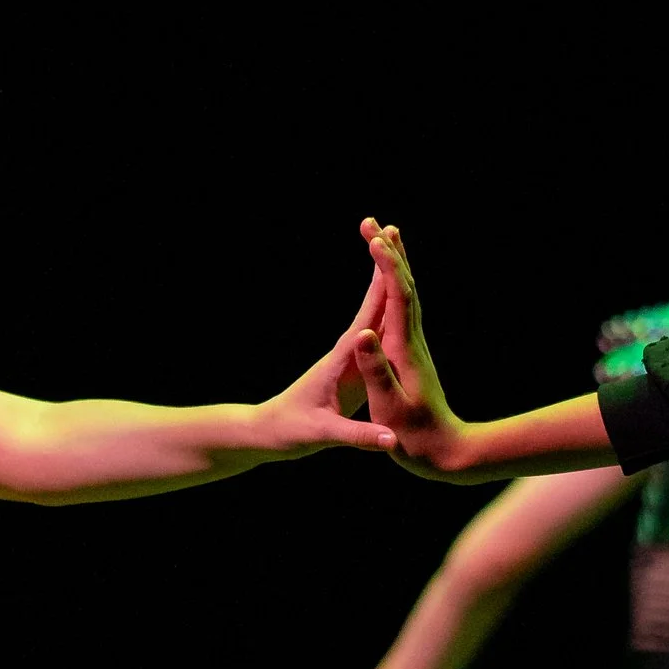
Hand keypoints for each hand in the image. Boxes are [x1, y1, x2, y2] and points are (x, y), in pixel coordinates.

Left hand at [246, 265, 399, 460]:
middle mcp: (348, 348)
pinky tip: (399, 297)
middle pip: (371, 300)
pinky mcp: (355, 364)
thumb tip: (391, 440)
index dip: (379, 285)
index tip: (388, 253)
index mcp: (344, 359)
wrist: (270, 432)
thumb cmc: (293, 432)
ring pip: (376, 310)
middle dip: (382, 266)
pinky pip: (379, 330)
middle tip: (390, 228)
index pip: (368, 316)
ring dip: (386, 279)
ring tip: (395, 248)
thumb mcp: (325, 436)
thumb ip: (358, 437)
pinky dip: (390, 308)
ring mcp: (351, 354)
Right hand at [348, 219, 474, 478]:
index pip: (398, 297)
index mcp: (404, 351)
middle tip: (372, 222)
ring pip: (406, 294)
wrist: (450, 453)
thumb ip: (377, 370)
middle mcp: (413, 342)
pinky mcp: (411, 356)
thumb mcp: (390, 408)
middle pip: (405, 286)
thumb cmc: (416, 438)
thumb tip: (363, 333)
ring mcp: (414, 347)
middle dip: (389, 252)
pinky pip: (403, 310)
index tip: (374, 238)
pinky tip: (389, 285)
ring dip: (394, 264)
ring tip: (382, 239)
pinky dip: (395, 288)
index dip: (386, 266)